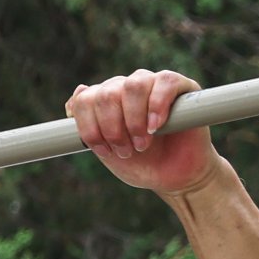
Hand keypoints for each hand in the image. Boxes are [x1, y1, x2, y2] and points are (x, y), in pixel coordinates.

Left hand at [69, 68, 218, 194]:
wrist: (176, 176)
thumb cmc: (142, 164)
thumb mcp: (109, 152)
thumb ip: (90, 128)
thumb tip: (77, 93)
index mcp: (105, 101)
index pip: (85, 100)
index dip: (91, 127)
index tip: (105, 151)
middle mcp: (126, 87)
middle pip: (107, 93)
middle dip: (113, 128)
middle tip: (127, 151)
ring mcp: (153, 84)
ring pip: (133, 85)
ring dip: (134, 120)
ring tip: (143, 143)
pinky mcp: (181, 86)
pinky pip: (164, 82)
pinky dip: (157, 106)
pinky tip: (156, 127)